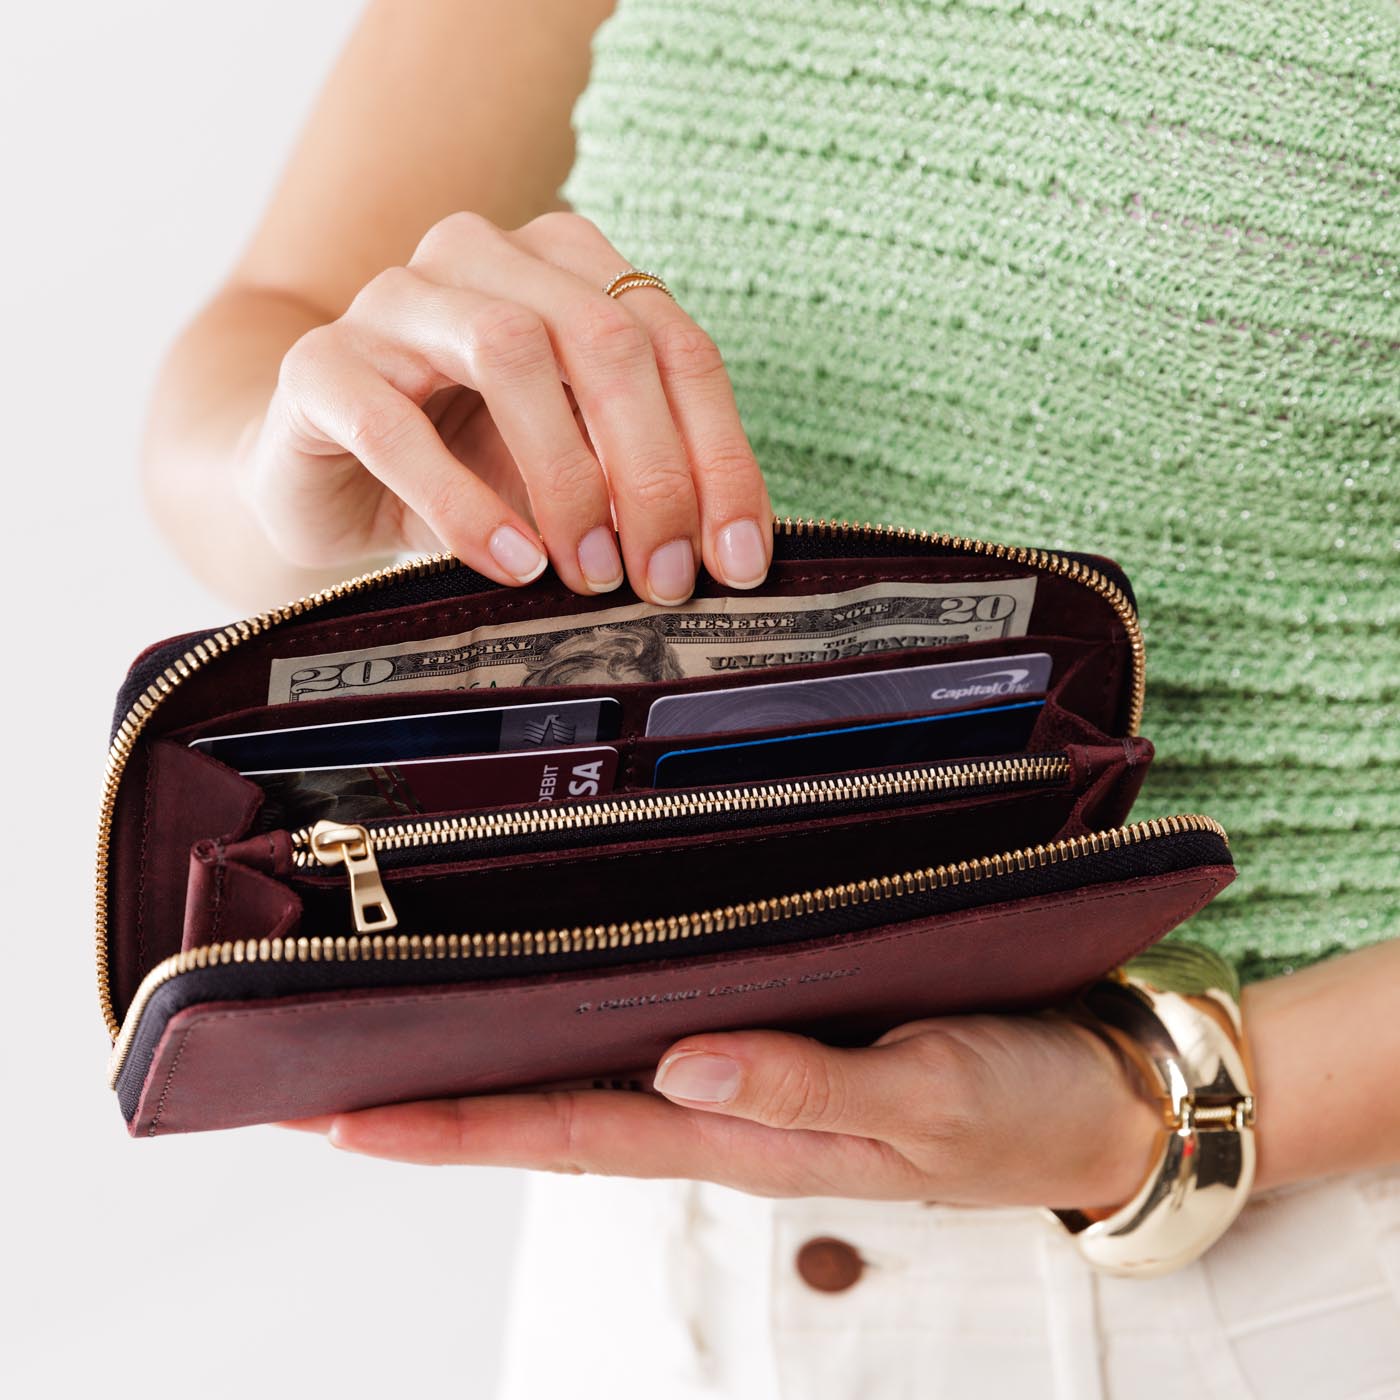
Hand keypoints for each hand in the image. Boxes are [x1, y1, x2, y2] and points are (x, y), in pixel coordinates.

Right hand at [237, 210, 771, 601]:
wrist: (320, 477)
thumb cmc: (464, 465)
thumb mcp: (573, 468)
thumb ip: (642, 481)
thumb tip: (729, 552)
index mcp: (567, 265)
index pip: (675, 346)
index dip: (719, 456)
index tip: (738, 557)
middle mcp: (485, 256)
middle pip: (604, 339)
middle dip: (652, 471)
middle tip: (666, 575)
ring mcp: (396, 298)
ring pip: (507, 351)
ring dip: (567, 478)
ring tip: (592, 571)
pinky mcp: (320, 363)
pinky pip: (395, 424)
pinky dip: (465, 504)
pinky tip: (512, 563)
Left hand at [286, 1012, 1163, 1209]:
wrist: (1093, 1094)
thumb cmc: (1018, 1106)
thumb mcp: (926, 1098)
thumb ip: (803, 1088)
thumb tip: (680, 1063)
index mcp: (745, 1132)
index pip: (570, 1128)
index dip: (453, 1124)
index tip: (341, 1114)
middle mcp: (723, 1105)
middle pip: (553, 1106)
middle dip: (437, 1098)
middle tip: (322, 1071)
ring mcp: (748, 1073)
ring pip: (594, 1074)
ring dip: (496, 1061)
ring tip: (401, 1033)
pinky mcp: (783, 1034)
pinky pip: (656, 1034)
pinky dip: (584, 1021)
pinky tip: (553, 994)